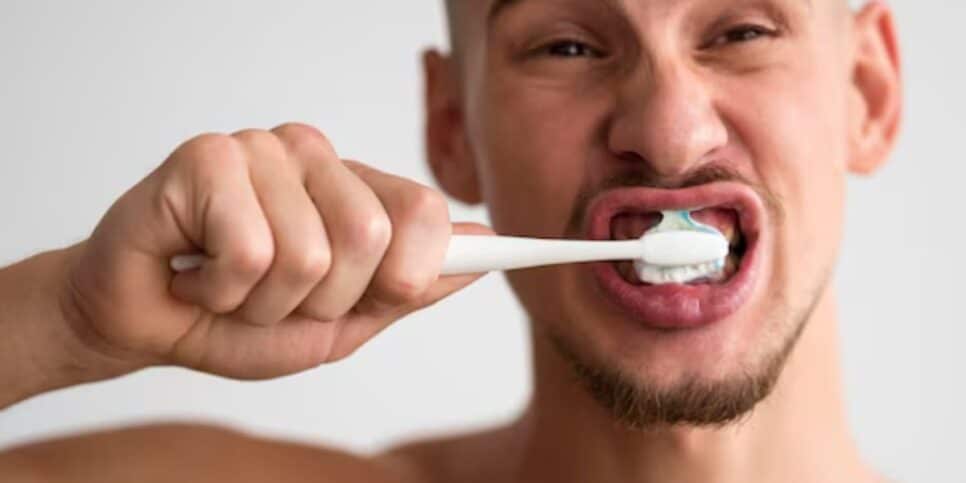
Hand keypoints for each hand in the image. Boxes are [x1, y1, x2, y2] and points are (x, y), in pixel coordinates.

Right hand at [61, 123, 490, 378]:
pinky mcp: (207, 157)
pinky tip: (198, 272)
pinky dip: (220, 290)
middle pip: (371, 236)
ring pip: (308, 253)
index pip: (424, 211)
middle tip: (276, 296)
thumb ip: (408, 287)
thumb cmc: (239, 318)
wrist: (147, 323)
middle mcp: (312, 156)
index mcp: (351, 187)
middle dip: (323, 302)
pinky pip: (249, 252)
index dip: (414, 272)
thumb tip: (486, 252)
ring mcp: (261, 150)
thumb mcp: (341, 322)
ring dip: (263, 302)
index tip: (400, 292)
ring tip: (230, 285)